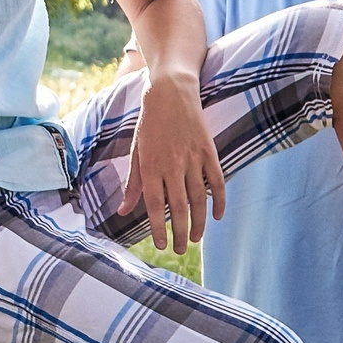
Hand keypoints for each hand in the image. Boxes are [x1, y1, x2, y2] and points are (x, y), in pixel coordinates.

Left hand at [122, 75, 225, 253]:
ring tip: (195, 239)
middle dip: (179, 233)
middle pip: (178, 208)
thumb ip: (132, 183)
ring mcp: (193, 159)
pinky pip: (217, 181)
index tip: (160, 245)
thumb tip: (124, 211)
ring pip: (198, 199)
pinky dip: (219, 200)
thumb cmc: (149, 123)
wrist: (171, 92)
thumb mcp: (135, 152)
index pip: (154, 205)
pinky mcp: (209, 151)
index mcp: (151, 166)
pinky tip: (217, 216)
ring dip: (198, 222)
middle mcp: (172, 165)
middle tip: (178, 249)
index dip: (158, 228)